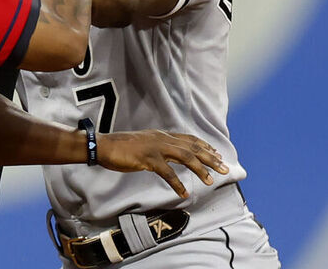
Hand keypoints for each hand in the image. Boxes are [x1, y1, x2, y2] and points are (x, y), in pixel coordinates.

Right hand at [97, 130, 229, 198]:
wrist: (103, 145)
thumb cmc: (120, 146)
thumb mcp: (143, 143)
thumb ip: (156, 147)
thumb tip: (166, 155)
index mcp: (160, 135)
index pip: (188, 139)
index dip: (204, 146)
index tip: (216, 154)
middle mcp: (161, 139)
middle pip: (191, 147)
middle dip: (210, 158)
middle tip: (224, 168)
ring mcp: (155, 148)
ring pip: (184, 157)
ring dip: (199, 169)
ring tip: (210, 180)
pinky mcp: (147, 159)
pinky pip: (167, 172)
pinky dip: (177, 184)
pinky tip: (184, 193)